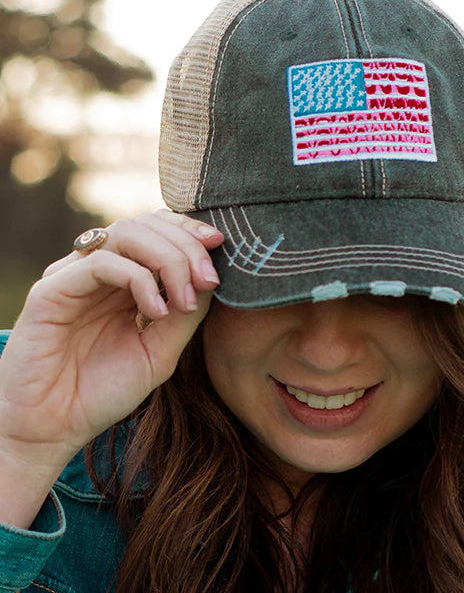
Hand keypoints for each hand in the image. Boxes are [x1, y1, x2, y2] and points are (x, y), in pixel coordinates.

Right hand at [0, 210, 223, 469]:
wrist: (52, 430)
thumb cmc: (103, 391)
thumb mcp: (160, 351)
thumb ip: (185, 314)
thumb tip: (210, 277)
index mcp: (124, 279)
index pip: (158, 230)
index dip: (189, 230)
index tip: (220, 243)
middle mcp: (98, 270)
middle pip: (147, 225)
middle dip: (186, 246)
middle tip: (209, 280)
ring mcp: (74, 276)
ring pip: (126, 235)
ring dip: (167, 259)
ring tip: (185, 298)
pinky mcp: (52, 290)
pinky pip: (101, 263)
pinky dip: (138, 280)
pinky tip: (156, 311)